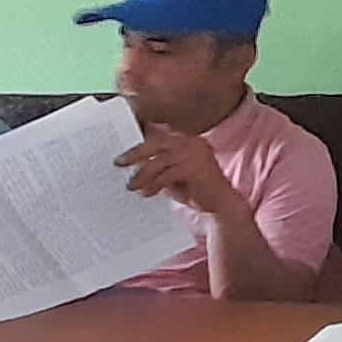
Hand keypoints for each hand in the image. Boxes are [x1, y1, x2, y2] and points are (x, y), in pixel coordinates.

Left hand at [114, 123, 241, 215]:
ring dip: (142, 174)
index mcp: (187, 140)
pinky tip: (146, 193)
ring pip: (160, 161)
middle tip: (119, 163)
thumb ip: (158, 167)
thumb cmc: (197, 191)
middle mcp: (193, 142)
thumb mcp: (173, 175)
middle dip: (135, 153)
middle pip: (157, 143)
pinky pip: (168, 174)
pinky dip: (155, 184)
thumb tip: (132, 164)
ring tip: (131, 186)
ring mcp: (197, 153)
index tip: (122, 151)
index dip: (139, 143)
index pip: (158, 137)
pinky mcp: (198, 168)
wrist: (222, 205)